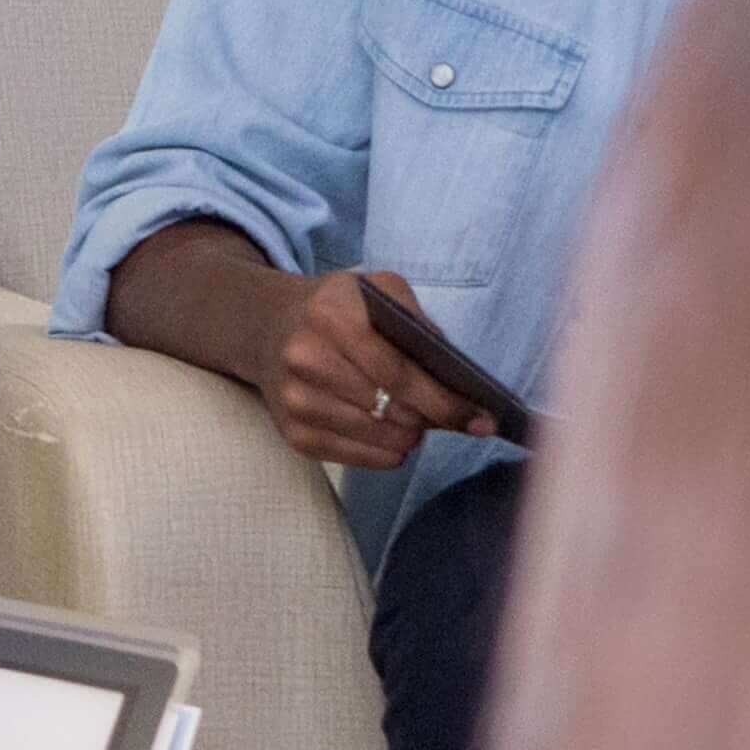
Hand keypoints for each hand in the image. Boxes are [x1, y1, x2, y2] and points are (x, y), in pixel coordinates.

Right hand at [263, 271, 490, 472]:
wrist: (269, 327)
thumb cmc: (338, 310)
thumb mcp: (376, 290)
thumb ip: (418, 323)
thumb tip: (456, 378)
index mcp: (332, 316)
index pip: (398, 373)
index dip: (444, 402)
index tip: (481, 420)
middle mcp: (306, 359)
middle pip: (392, 411)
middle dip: (431, 419)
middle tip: (451, 417)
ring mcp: (296, 401)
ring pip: (379, 439)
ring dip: (409, 436)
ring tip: (415, 420)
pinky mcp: (293, 434)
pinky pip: (357, 459)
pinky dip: (385, 452)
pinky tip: (389, 433)